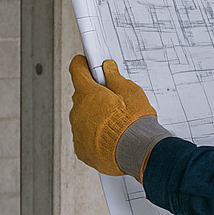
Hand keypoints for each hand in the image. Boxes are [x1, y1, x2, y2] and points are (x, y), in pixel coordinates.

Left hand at [69, 56, 156, 175]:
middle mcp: (78, 111)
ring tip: (115, 121)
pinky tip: (110, 135)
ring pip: (83, 116)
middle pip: (82, 95)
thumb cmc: (134, 122)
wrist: (136, 152)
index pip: (77, 70)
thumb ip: (115, 78)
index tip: (86, 63)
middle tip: (112, 97)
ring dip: (94, 115)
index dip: (82, 64)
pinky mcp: (81, 149)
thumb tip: (108, 69)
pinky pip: (84, 136)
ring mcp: (78, 131)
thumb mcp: (130, 91)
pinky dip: (94, 134)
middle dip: (94, 94)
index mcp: (88, 93)